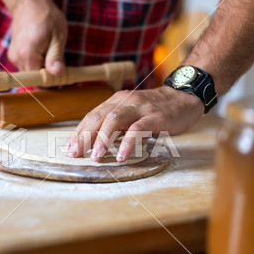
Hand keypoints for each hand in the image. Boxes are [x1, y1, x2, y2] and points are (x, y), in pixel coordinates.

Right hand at [5, 0, 66, 73]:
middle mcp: (17, 58)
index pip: (39, 81)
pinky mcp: (14, 55)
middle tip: (55, 55)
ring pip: (32, 71)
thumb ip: (56, 57)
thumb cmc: (45, 16)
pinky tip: (41, 48)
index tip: (58, 69)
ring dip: (42, 65)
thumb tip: (58, 74)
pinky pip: (28, 65)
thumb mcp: (57, 37)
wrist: (29, 2)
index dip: (51, 80)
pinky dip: (36, 60)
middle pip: (35, 77)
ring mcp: (14, 57)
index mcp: (27, 55)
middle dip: (47, 71)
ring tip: (47, 48)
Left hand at [65, 86, 203, 161]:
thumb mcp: (130, 114)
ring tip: (95, 157)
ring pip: (115, 120)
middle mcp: (125, 101)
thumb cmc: (154, 110)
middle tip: (75, 153)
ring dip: (102, 139)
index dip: (79, 131)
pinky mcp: (155, 116)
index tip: (69, 147)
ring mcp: (140, 107)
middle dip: (84, 136)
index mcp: (116, 100)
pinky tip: (121, 156)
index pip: (92, 115)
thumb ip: (114, 124)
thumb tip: (93, 141)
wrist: (184, 97)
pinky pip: (138, 129)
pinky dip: (128, 143)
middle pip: (99, 117)